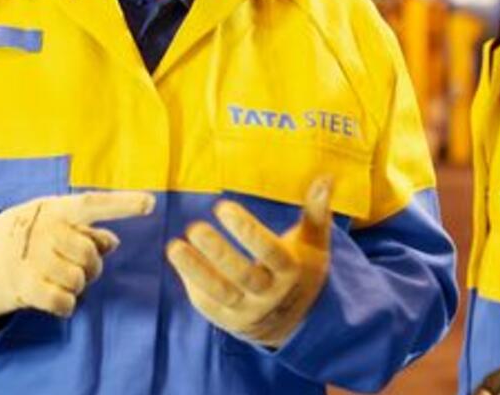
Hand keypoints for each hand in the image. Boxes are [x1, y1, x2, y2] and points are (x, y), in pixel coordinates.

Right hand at [0, 190, 154, 317]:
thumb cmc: (31, 238)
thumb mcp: (55, 223)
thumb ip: (86, 229)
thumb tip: (113, 241)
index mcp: (55, 209)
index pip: (92, 204)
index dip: (123, 204)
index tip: (151, 204)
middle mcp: (44, 230)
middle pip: (90, 253)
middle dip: (91, 266)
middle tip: (78, 267)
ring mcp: (32, 257)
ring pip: (78, 280)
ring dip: (76, 286)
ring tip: (60, 279)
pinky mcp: (24, 285)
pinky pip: (63, 301)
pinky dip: (66, 305)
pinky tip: (58, 299)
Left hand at [166, 176, 333, 347]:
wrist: (296, 322)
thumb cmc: (302, 270)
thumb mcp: (313, 243)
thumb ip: (315, 212)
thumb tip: (325, 177)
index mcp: (291, 271)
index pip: (269, 251)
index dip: (247, 231)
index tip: (223, 207)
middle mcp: (270, 295)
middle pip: (243, 275)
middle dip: (218, 252)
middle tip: (195, 227)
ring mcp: (249, 311)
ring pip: (220, 293)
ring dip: (196, 270)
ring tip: (174, 247)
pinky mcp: (230, 322)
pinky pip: (208, 306)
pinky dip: (193, 286)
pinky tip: (180, 261)